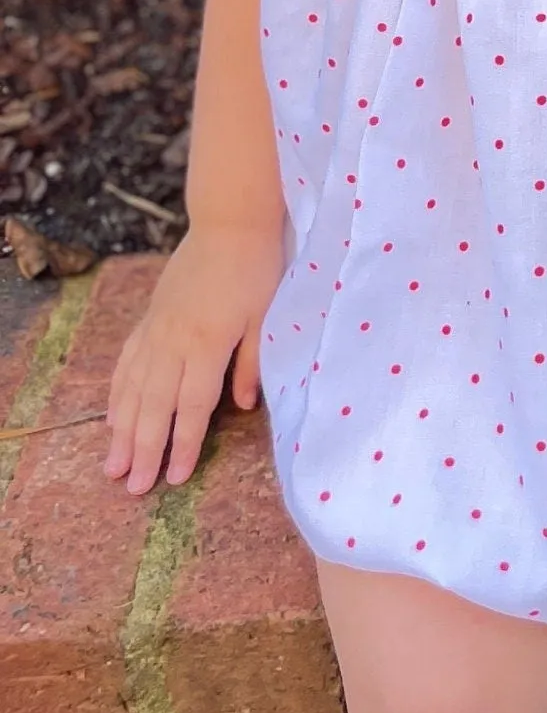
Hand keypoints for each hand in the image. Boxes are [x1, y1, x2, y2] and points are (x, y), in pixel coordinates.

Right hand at [104, 218, 282, 495]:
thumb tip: (245, 406)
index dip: (184, 443)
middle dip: (144, 450)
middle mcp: (174, 341)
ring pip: (133, 390)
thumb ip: (252, 361)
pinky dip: (118, 394)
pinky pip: (127, 363)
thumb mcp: (267, 315)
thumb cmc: (257, 268)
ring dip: (122, 431)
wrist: (229, 223)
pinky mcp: (150, 319)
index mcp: (207, 343)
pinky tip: (112, 417)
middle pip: (155, 406)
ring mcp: (156, 330)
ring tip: (113, 466)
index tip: (175, 477)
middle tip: (133, 488)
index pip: (193, 405)